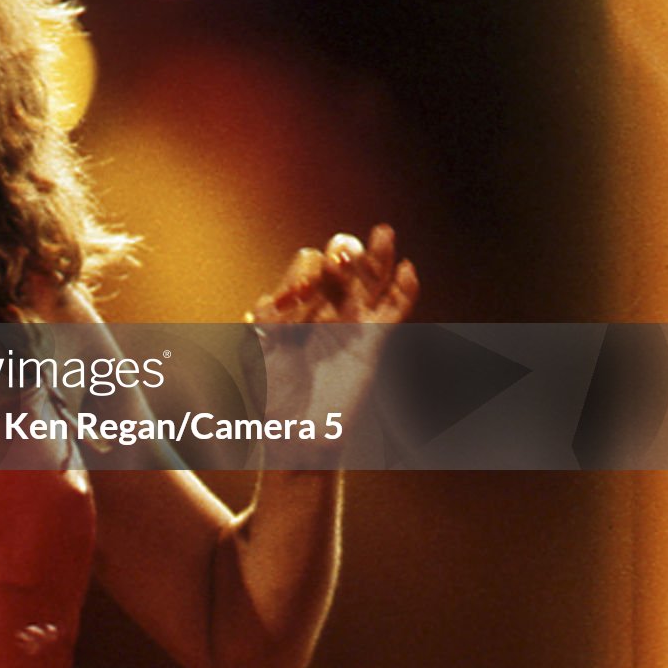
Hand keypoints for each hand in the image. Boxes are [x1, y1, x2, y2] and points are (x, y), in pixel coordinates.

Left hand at [249, 224, 418, 446]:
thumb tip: (265, 300)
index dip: (300, 274)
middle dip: (340, 256)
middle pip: (339, 268)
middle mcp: (322, 310)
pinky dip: (403, 290)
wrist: (298, 433)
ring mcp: (350, 324)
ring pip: (369, 282)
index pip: (302, 271)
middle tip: (337, 262)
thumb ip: (264, 323)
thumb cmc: (273, 395)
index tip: (294, 298)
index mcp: (293, 307)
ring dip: (376, 257)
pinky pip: (393, 310)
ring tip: (382, 234)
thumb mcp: (259, 352)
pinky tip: (407, 269)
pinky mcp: (373, 342)